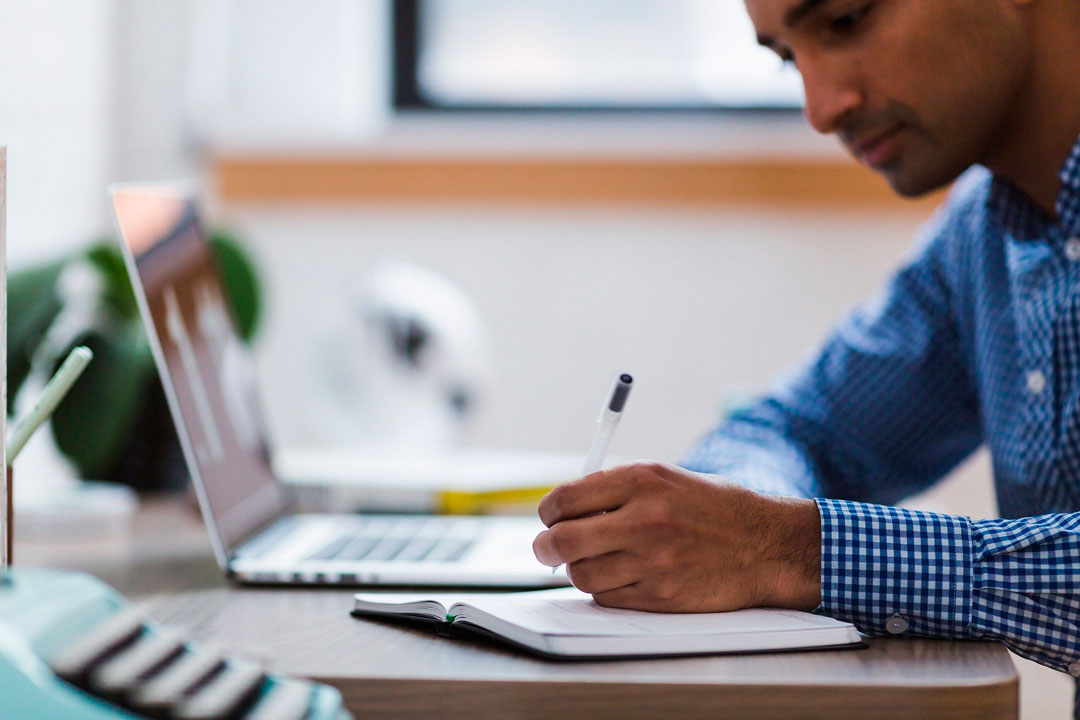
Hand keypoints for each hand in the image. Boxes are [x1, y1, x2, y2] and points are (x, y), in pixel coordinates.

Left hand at [532, 461, 820, 611]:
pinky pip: (607, 597)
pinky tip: (622, 575)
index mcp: (642, 480)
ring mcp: (652, 561)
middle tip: (547, 548)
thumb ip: (615, 489)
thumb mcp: (665, 479)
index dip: (548, 512)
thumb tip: (562, 510)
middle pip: (562, 540)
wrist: (765, 545)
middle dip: (546, 547)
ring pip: (581, 574)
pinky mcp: (660, 596)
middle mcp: (644, 519)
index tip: (549, 518)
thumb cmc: (712, 508)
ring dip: (579, 569)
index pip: (565, 499)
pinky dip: (605, 589)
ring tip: (596, 560)